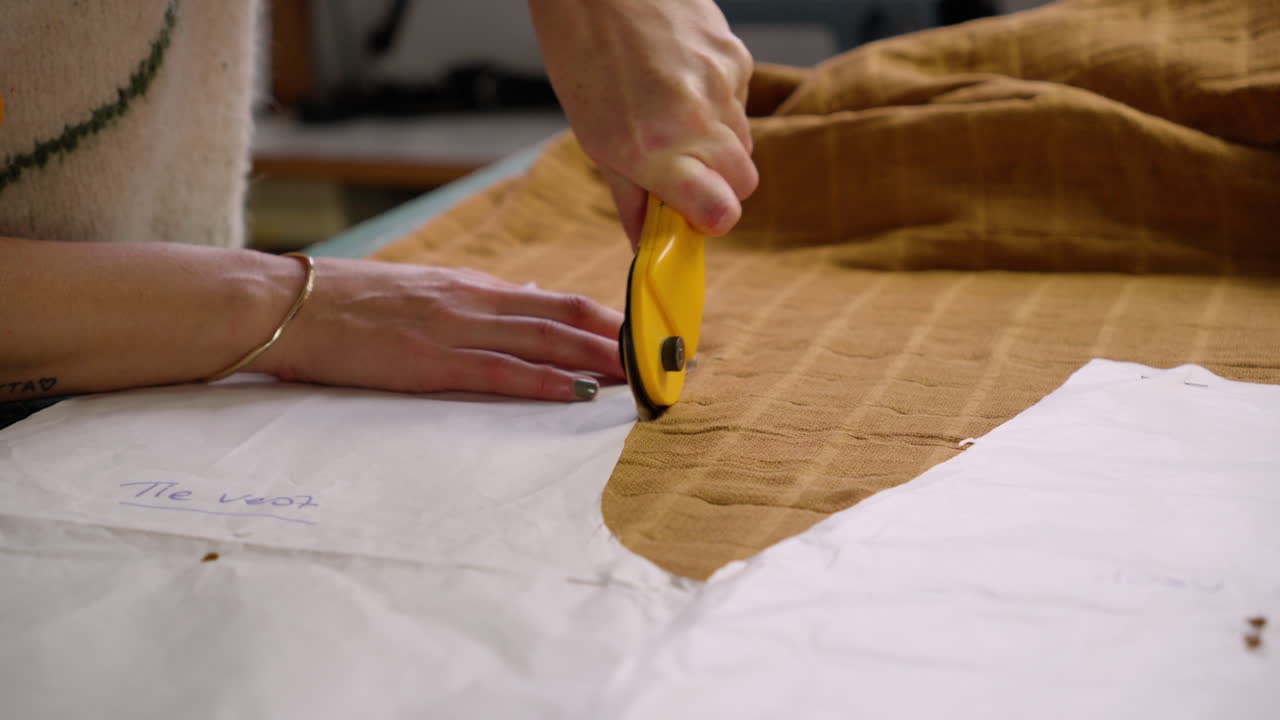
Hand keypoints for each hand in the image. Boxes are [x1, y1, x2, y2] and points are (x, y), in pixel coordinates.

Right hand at [256, 258, 623, 401]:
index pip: (559, 301)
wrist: (290, 304)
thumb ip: (483, 298)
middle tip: (666, 358)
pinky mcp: (430, 361)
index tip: (646, 336)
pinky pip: (498, 373)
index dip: (608, 319)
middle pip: (566, 319)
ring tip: (641, 376)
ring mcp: (455, 330)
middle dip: (621, 341)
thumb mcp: (427, 289)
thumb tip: (533, 297)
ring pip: (544, 343)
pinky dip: (542, 385)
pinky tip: (575, 396)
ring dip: (597, 361)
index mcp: (474, 288)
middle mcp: (475, 303)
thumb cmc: (353, 302)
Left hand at [530, 0, 757, 247]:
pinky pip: (741, 101)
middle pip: (743, 184)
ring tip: (675, 117)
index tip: (694, 218)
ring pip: (744, 142)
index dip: (712, 221)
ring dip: (718, 145)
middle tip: (682, 171)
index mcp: (654, 150)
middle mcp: (695, 121)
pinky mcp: (735, 56)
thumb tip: (645, 243)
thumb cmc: (584, 54)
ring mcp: (722, 86)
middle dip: (719, 186)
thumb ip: (628, 196)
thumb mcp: (593, 138)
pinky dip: (719, 103)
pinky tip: (684, 81)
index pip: (721, 213)